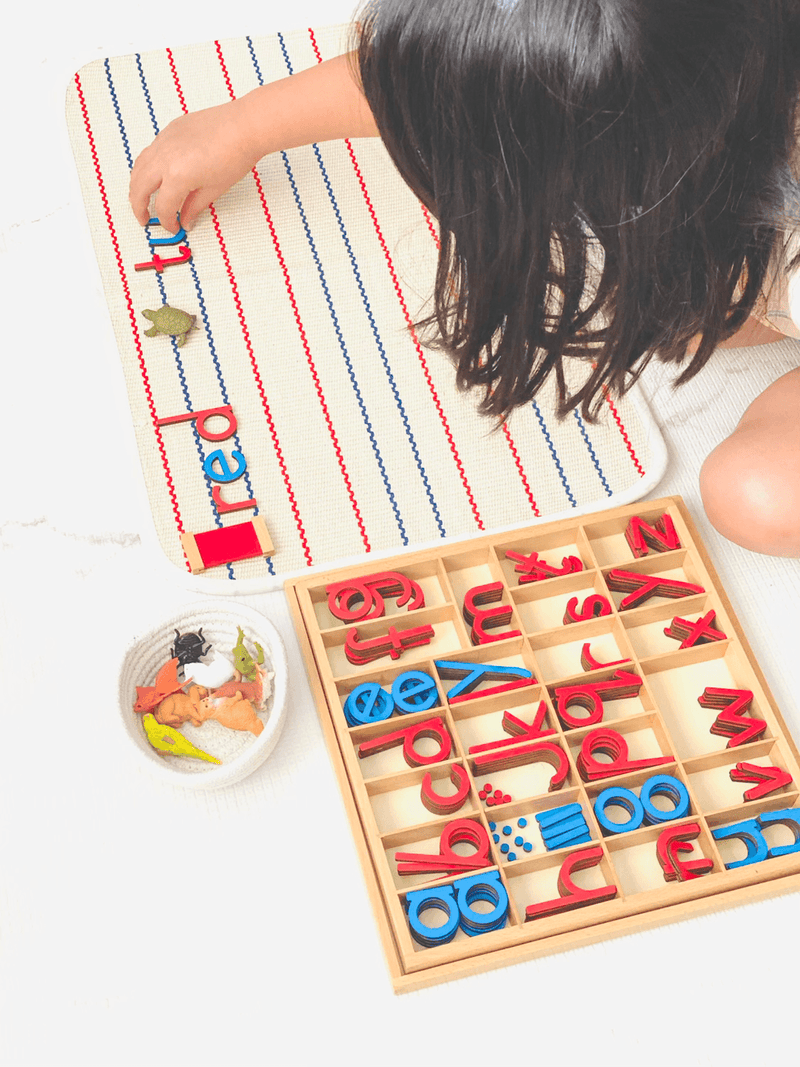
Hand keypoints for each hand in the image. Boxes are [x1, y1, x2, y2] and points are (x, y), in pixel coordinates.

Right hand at [129, 100, 261, 232]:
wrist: (244, 127)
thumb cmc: (235, 154)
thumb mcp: (214, 189)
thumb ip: (194, 206)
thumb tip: (185, 218)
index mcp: (177, 175)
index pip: (163, 206)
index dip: (167, 221)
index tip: (173, 226)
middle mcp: (165, 157)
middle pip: (140, 187)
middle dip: (139, 206)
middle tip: (145, 218)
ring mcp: (164, 141)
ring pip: (138, 167)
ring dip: (137, 185)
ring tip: (143, 198)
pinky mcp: (168, 131)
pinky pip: (149, 151)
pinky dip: (145, 167)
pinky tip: (154, 174)